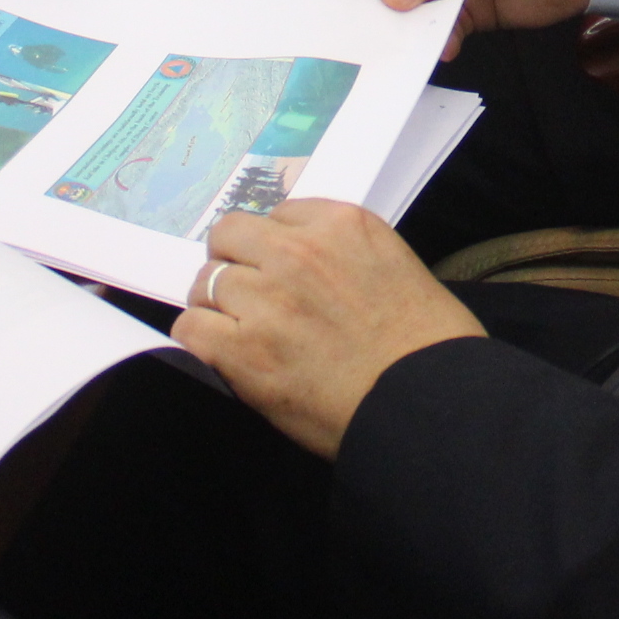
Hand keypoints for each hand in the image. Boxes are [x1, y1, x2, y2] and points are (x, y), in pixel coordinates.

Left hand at [175, 199, 482, 457]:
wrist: (426, 404)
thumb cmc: (427, 344)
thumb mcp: (394, 266)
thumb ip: (343, 253)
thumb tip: (299, 264)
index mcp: (341, 224)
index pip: (278, 215)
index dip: (276, 247)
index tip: (284, 272)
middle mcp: (296, 252)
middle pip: (229, 236)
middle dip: (238, 264)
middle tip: (254, 299)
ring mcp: (266, 299)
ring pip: (205, 282)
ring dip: (219, 305)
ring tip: (243, 333)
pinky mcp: (242, 349)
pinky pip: (191, 327)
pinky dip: (201, 338)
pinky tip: (223, 353)